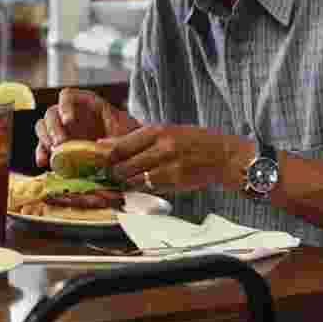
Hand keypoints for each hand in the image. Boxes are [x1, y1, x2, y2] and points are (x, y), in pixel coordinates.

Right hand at [34, 88, 139, 167]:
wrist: (128, 151)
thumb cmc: (127, 135)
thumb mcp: (124, 130)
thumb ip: (114, 132)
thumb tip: (100, 144)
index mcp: (86, 104)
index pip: (67, 96)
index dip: (65, 106)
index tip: (69, 121)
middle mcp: (71, 114)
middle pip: (52, 113)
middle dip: (53, 127)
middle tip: (60, 143)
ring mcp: (63, 129)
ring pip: (43, 127)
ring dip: (45, 138)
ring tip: (54, 153)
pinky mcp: (58, 146)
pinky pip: (43, 146)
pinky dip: (41, 153)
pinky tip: (44, 163)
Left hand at [102, 124, 250, 193]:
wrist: (225, 155)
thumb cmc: (195, 141)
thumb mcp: (168, 131)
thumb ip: (139, 138)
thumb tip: (106, 144)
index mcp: (158, 131)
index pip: (120, 146)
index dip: (105, 156)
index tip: (97, 161)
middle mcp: (162, 147)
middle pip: (123, 165)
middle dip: (113, 173)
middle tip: (109, 175)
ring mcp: (169, 166)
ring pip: (133, 180)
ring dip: (125, 184)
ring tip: (123, 182)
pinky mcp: (175, 182)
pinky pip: (148, 189)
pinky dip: (140, 190)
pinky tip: (140, 187)